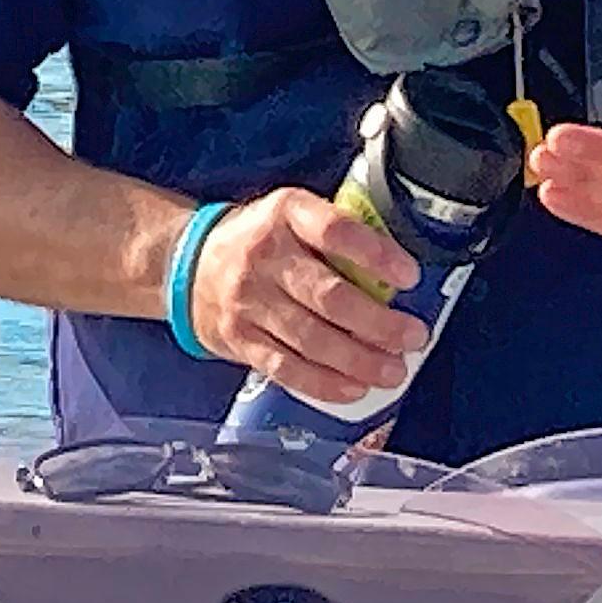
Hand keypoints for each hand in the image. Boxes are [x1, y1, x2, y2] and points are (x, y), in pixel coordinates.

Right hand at [190, 184, 424, 401]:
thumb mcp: (293, 215)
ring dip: (360, 360)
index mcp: (286, 214)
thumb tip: (395, 273)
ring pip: (312, 339)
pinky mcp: (240, 340)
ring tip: (393, 370)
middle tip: (413, 336)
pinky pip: (287, 368)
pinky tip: (354, 388)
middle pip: (328, 296)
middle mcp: (264, 257)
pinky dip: (325, 383)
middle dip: (379, 323)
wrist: (188, 263)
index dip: (376, 255)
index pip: (335, 231)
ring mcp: (249, 302)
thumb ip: (336, 234)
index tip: (409, 276)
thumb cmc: (259, 240)